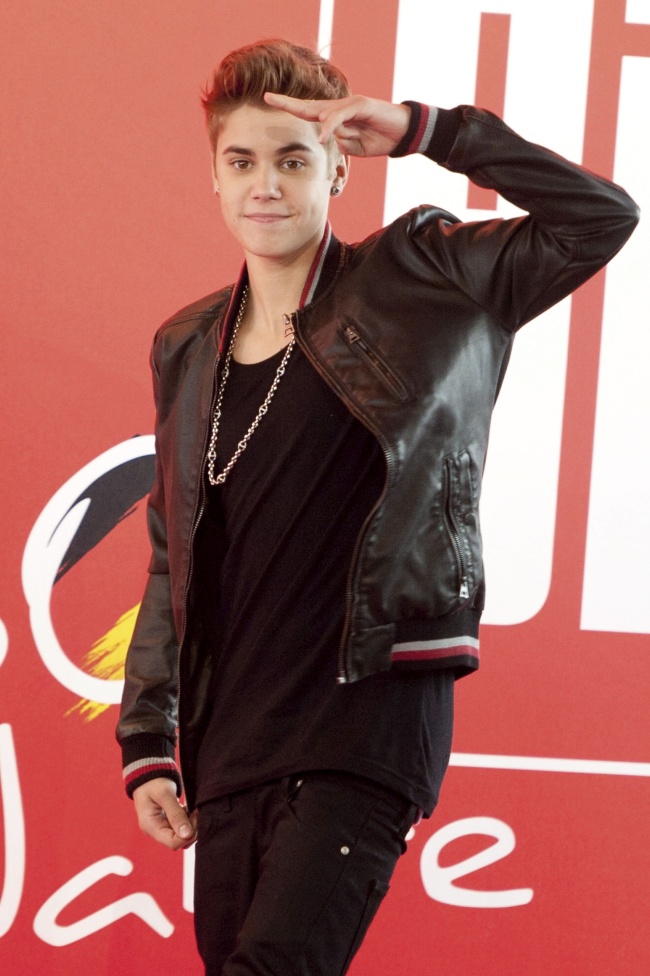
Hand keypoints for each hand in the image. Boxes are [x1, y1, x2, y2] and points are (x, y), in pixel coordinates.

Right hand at [133, 777, 197, 850]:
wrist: (148, 775)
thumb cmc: (153, 783)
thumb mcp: (165, 795)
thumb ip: (176, 814)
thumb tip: (187, 834)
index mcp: (150, 826)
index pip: (173, 843)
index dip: (187, 834)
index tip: (194, 816)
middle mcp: (155, 831)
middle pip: (178, 841)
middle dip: (190, 829)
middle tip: (194, 811)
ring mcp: (160, 827)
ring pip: (181, 836)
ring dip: (190, 825)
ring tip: (191, 809)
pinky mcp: (166, 823)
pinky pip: (180, 828)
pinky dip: (187, 821)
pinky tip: (187, 809)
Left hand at [263, 92, 409, 156]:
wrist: (403, 133)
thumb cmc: (380, 139)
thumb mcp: (356, 148)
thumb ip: (341, 143)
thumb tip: (329, 138)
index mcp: (336, 119)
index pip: (308, 113)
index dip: (290, 108)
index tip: (270, 103)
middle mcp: (339, 108)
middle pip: (309, 106)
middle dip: (288, 103)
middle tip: (267, 97)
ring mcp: (349, 104)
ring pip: (326, 116)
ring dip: (328, 131)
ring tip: (337, 137)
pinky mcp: (359, 105)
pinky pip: (339, 116)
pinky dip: (331, 126)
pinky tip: (325, 135)